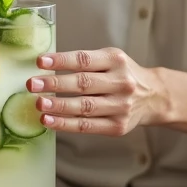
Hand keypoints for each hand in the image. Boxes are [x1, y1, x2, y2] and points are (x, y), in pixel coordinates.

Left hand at [26, 48, 168, 135]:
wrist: (153, 97)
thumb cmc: (122, 75)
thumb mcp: (110, 59)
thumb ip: (85, 62)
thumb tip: (46, 69)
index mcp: (116, 60)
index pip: (85, 60)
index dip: (61, 61)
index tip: (40, 61)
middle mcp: (120, 83)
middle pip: (83, 84)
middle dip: (55, 84)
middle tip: (33, 84)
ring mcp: (120, 106)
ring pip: (84, 107)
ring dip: (58, 107)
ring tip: (39, 104)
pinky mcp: (118, 126)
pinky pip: (87, 126)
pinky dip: (65, 124)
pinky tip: (49, 121)